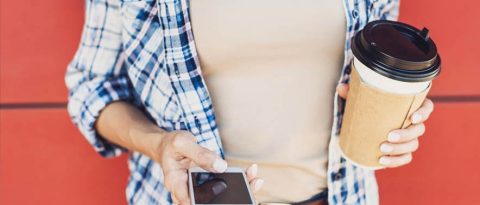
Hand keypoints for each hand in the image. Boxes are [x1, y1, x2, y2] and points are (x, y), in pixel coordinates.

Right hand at [148, 130, 262, 203]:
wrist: (170, 146)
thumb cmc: (173, 145)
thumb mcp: (182, 143)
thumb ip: (200, 154)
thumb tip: (221, 166)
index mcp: (175, 182)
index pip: (188, 201)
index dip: (204, 203)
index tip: (223, 199)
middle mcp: (186, 191)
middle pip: (207, 202)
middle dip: (230, 197)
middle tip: (250, 187)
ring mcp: (198, 190)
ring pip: (218, 197)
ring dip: (239, 189)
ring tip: (255, 180)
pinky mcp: (207, 186)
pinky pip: (223, 187)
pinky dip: (238, 181)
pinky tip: (251, 174)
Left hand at [337, 83, 433, 167]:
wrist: (365, 122)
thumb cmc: (369, 105)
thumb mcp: (361, 97)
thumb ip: (353, 92)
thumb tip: (341, 87)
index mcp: (409, 106)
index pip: (427, 107)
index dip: (424, 113)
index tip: (413, 117)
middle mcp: (413, 122)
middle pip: (419, 130)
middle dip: (406, 135)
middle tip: (389, 136)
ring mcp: (409, 138)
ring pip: (413, 145)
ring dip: (399, 149)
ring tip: (382, 149)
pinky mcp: (401, 151)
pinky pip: (405, 158)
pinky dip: (395, 161)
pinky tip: (382, 161)